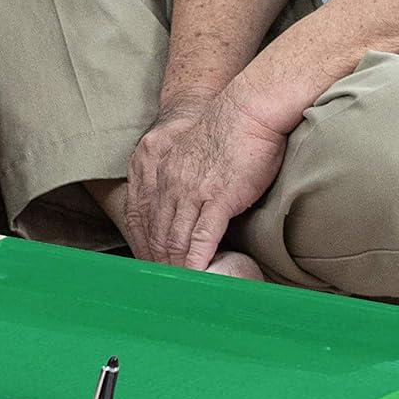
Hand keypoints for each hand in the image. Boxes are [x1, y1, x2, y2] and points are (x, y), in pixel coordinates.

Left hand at [123, 87, 287, 269]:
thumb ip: (188, 174)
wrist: (251, 110)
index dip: (148, 244)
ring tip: (177, 288)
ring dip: (174, 266)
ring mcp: (193, 191)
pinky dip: (196, 261)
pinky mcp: (219, 198)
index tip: (152, 263)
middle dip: (157, 261)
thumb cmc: (232, 130)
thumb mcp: (196, 152)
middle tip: (161, 285)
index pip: (147, 216)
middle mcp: (172, 182)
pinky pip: (202, 238)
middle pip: (157, 232)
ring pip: (175, 238)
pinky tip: (197, 277)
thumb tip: (193, 198)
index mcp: (165, 171)